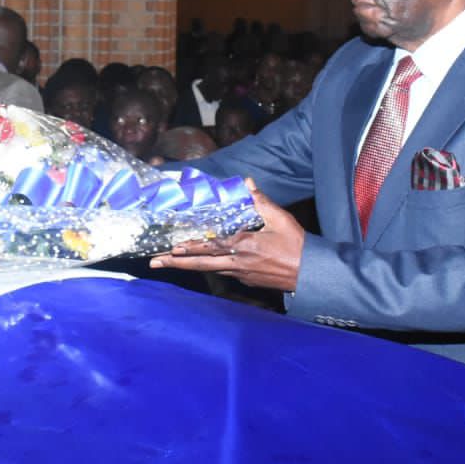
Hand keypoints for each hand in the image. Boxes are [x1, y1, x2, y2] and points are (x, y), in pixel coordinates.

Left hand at [149, 178, 303, 290]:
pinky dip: (207, 266)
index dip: (189, 249)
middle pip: (200, 264)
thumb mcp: (280, 219)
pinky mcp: (247, 280)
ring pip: (208, 269)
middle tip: (154, 262)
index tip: (171, 249)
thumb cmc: (297, 246)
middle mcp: (237, 264)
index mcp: (244, 247)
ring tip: (168, 263)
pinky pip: (222, 271)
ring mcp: (241, 275)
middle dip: (175, 263)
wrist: (311, 274)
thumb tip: (246, 183)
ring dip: (187, 266)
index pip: (210, 248)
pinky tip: (200, 262)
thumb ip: (260, 201)